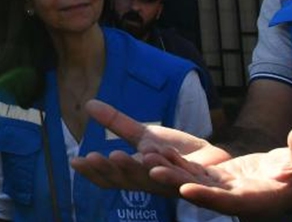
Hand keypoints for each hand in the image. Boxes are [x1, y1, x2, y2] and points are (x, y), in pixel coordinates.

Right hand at [70, 100, 230, 197]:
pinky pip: (187, 181)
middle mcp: (154, 185)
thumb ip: (117, 124)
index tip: (75, 161)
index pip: (112, 178)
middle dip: (110, 169)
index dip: (94, 172)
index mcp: (138, 176)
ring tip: (120, 155)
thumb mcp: (144, 135)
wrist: (216, 161)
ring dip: (136, 170)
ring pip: (154, 180)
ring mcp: (177, 187)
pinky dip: (171, 172)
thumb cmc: (179, 154)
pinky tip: (154, 158)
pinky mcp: (201, 185)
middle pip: (129, 181)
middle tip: (93, 157)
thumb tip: (88, 104)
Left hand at [162, 124, 291, 215]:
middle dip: (176, 182)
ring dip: (169, 170)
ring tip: (146, 159)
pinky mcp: (217, 178)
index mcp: (257, 201)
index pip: (229, 201)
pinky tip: (157, 151)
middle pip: (202, 192)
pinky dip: (176, 162)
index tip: (187, 190)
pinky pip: (193, 171)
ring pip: (192, 180)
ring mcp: (223, 189)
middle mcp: (234, 198)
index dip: (208, 196)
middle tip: (151, 171)